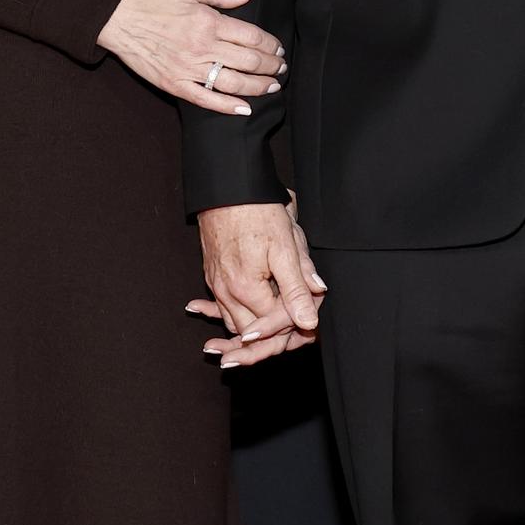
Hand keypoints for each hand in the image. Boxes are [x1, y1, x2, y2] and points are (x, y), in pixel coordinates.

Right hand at [97, 0, 284, 112]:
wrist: (114, 19)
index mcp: (208, 21)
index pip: (252, 37)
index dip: (271, 44)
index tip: (278, 48)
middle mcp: (202, 48)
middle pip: (248, 61)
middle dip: (271, 66)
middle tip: (281, 68)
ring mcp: (188, 69)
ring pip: (233, 83)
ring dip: (258, 87)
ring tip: (272, 87)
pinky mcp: (174, 85)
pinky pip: (206, 100)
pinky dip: (228, 107)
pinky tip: (246, 109)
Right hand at [187, 200, 325, 367]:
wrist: (228, 188)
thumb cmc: (258, 212)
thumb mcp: (286, 248)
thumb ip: (297, 287)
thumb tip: (309, 319)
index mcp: (246, 289)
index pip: (274, 325)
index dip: (295, 325)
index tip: (311, 323)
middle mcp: (226, 293)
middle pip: (251, 334)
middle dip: (273, 336)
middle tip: (297, 336)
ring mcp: (216, 286)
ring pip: (235, 324)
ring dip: (253, 331)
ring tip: (275, 331)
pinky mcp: (212, 277)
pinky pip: (223, 309)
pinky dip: (235, 316)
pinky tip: (248, 316)